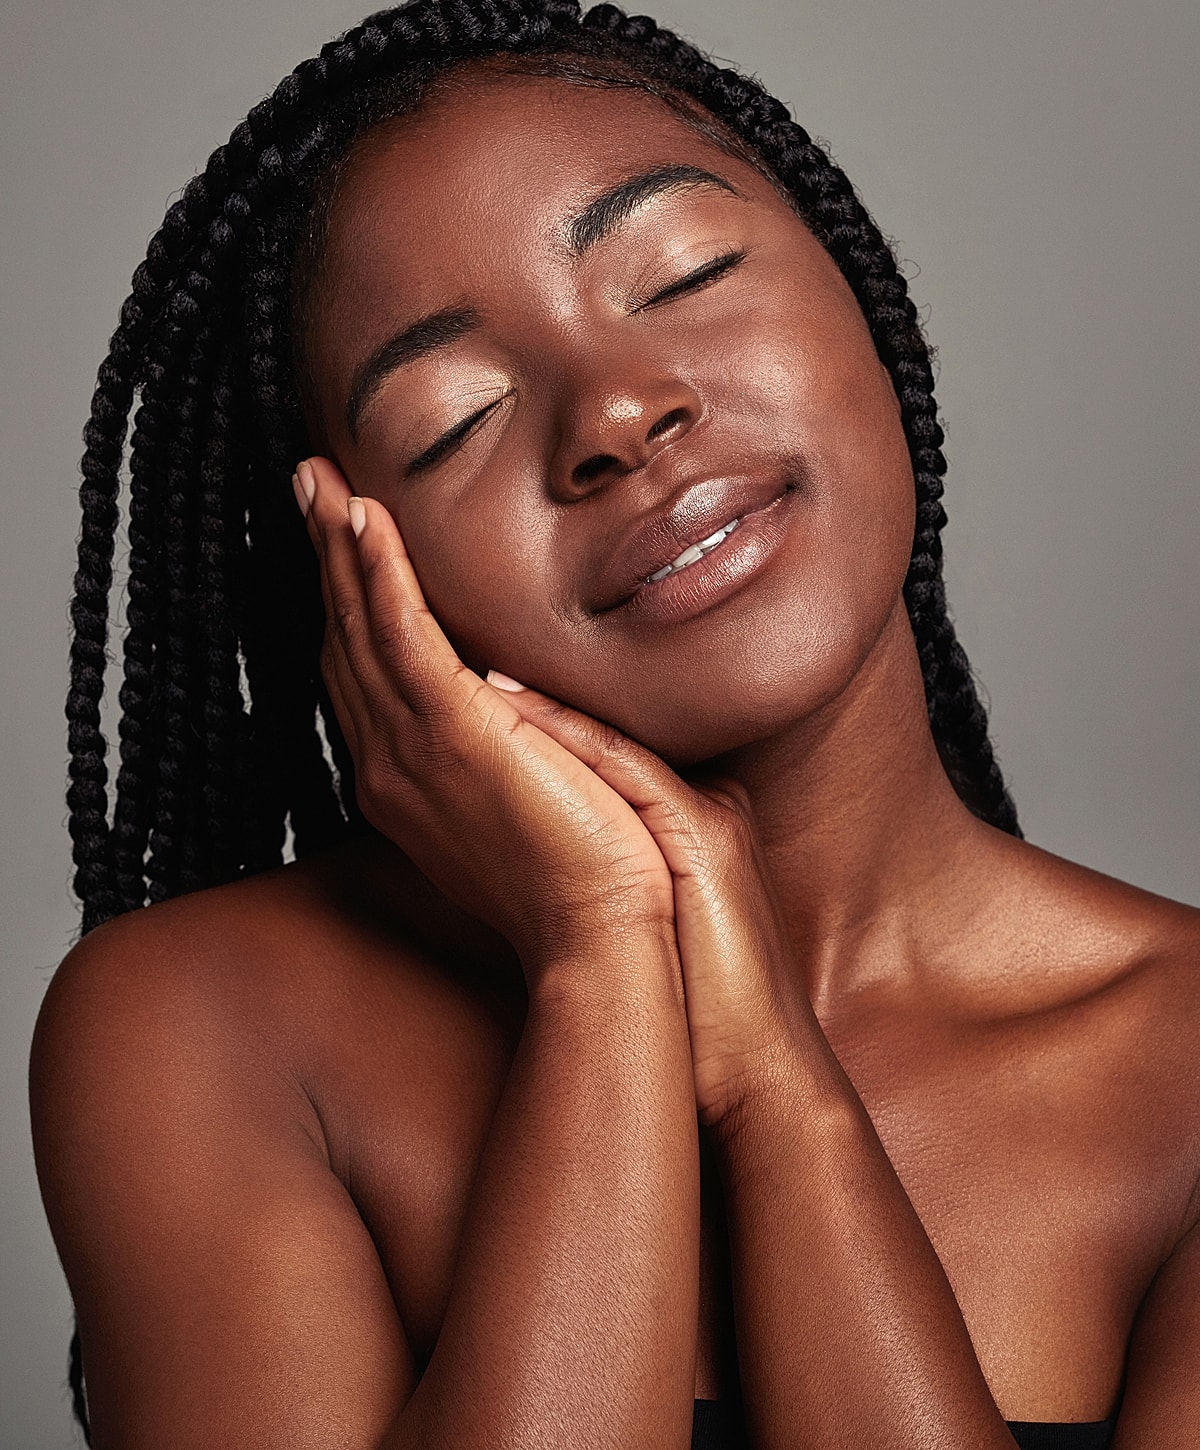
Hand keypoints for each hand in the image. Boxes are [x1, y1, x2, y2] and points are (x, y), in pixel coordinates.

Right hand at [295, 457, 675, 980]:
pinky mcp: (454, 736)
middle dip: (325, 561)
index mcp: (410, 780)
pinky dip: (376, 573)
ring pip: (360, 629)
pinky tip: (361, 520)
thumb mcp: (535, 794)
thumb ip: (512, 743)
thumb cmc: (585, 874)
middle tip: (309, 487)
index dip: (348, 604)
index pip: (367, 674)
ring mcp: (413, 751)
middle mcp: (392, 764)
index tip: (342, 542)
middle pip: (345, 642)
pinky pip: (400, 636)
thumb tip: (518, 700)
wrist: (602, 935)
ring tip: (320, 481)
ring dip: (339, 549)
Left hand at [486, 677, 812, 1127]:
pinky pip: (625, 769)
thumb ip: (613, 876)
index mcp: (683, 819)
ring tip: (463, 654)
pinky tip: (505, 703)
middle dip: (521, 684)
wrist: (758, 1067)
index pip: (596, 746)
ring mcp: (702, 814)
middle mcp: (695, 801)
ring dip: (529, 692)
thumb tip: (539, 855)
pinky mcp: (702, 839)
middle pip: (596, 726)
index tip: (462, 677)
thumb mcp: (646, 923)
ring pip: (603, 731)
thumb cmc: (694, 1009)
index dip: (533, 710)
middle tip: (452, 645)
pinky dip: (564, 733)